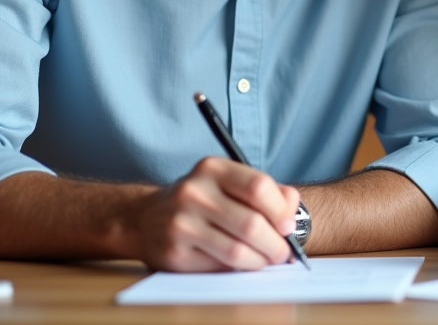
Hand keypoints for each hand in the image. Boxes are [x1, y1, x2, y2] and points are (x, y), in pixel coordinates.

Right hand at [128, 157, 300, 271]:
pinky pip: (219, 267)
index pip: (259, 187)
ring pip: (237, 251)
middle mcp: (194, 193)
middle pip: (251, 224)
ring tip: (267, 260)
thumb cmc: (204, 200)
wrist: (146, 218)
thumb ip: (268, 192)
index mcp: (212, 168)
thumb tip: (291, 216)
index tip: (289, 225)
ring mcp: (181, 224)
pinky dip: (239, 269)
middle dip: (276, 244)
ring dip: (261, 261)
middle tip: (284, 252)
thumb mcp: (230, 182)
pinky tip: (242, 263)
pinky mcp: (174, 254)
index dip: (281, 211)